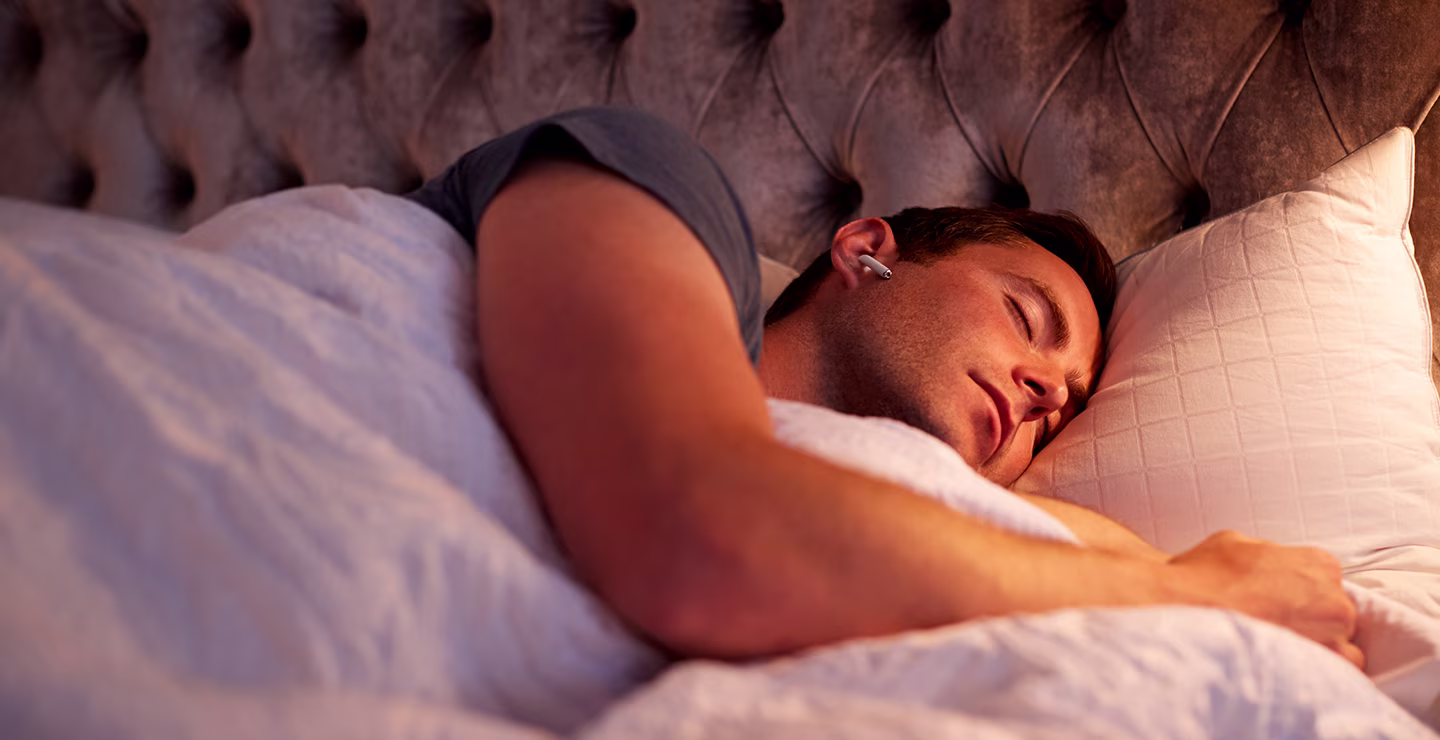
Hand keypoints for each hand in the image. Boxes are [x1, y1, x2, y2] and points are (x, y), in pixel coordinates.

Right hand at [1166, 530, 1362, 669]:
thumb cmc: (1203, 577)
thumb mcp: (1237, 544)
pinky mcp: (1326, 664)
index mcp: (1318, 563)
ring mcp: (1334, 633)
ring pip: (1341, 646)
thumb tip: (1267, 567)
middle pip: (1336, 615)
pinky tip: (1284, 668)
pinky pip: (1338, 673)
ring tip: (1278, 651)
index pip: (1326, 583)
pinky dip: (1316, 672)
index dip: (1301, 597)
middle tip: (1274, 629)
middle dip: (1311, 623)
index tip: (1280, 607)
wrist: (1183, 608)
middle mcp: (1334, 597)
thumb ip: (1268, 556)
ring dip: (1317, 648)